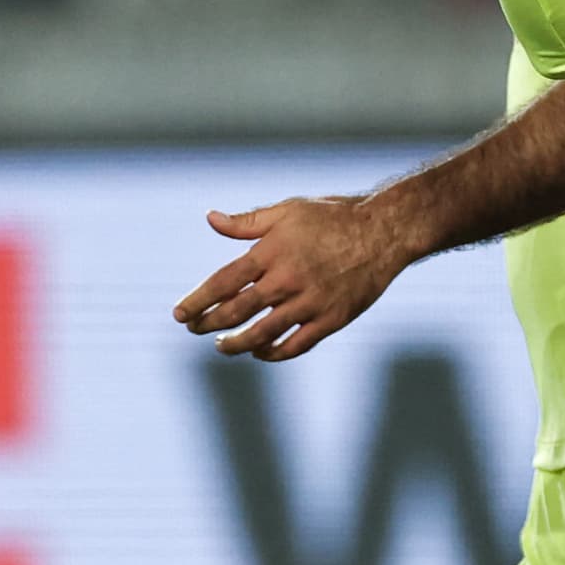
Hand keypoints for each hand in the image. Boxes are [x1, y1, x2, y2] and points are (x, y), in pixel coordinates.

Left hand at [175, 194, 420, 359]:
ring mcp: (309, 303)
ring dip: (236, 344)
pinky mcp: (331, 320)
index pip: (223, 283)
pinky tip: (259, 352)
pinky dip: (273, 353)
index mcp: (271, 253)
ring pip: (262, 335)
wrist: (384, 232)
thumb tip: (210, 219)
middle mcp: (286, 280)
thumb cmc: (333, 217)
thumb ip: (247, 222)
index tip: (179, 314)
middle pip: (237, 311)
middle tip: (193, 329)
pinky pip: (295, 346)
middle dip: (209, 324)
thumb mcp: (288, 210)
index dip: (198, 301)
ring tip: (221, 346)